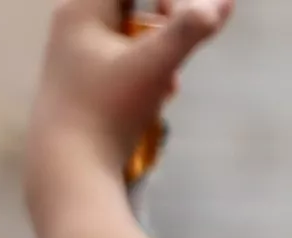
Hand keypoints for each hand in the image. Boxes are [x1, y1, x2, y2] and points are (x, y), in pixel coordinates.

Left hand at [33, 0, 228, 181]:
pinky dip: (147, 65)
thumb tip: (224, 1)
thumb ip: (189, 31)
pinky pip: (123, 52)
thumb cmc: (108, 111)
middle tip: (181, 43)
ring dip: (160, 45)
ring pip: (129, 27)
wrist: (67, 167)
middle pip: (131, 2)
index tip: (182, 19)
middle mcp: (73, 20)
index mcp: (82, 8)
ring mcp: (75, 50)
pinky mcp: (83, 77)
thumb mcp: (155, 67)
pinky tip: (159, 93)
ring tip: (169, 79)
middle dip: (166, 18)